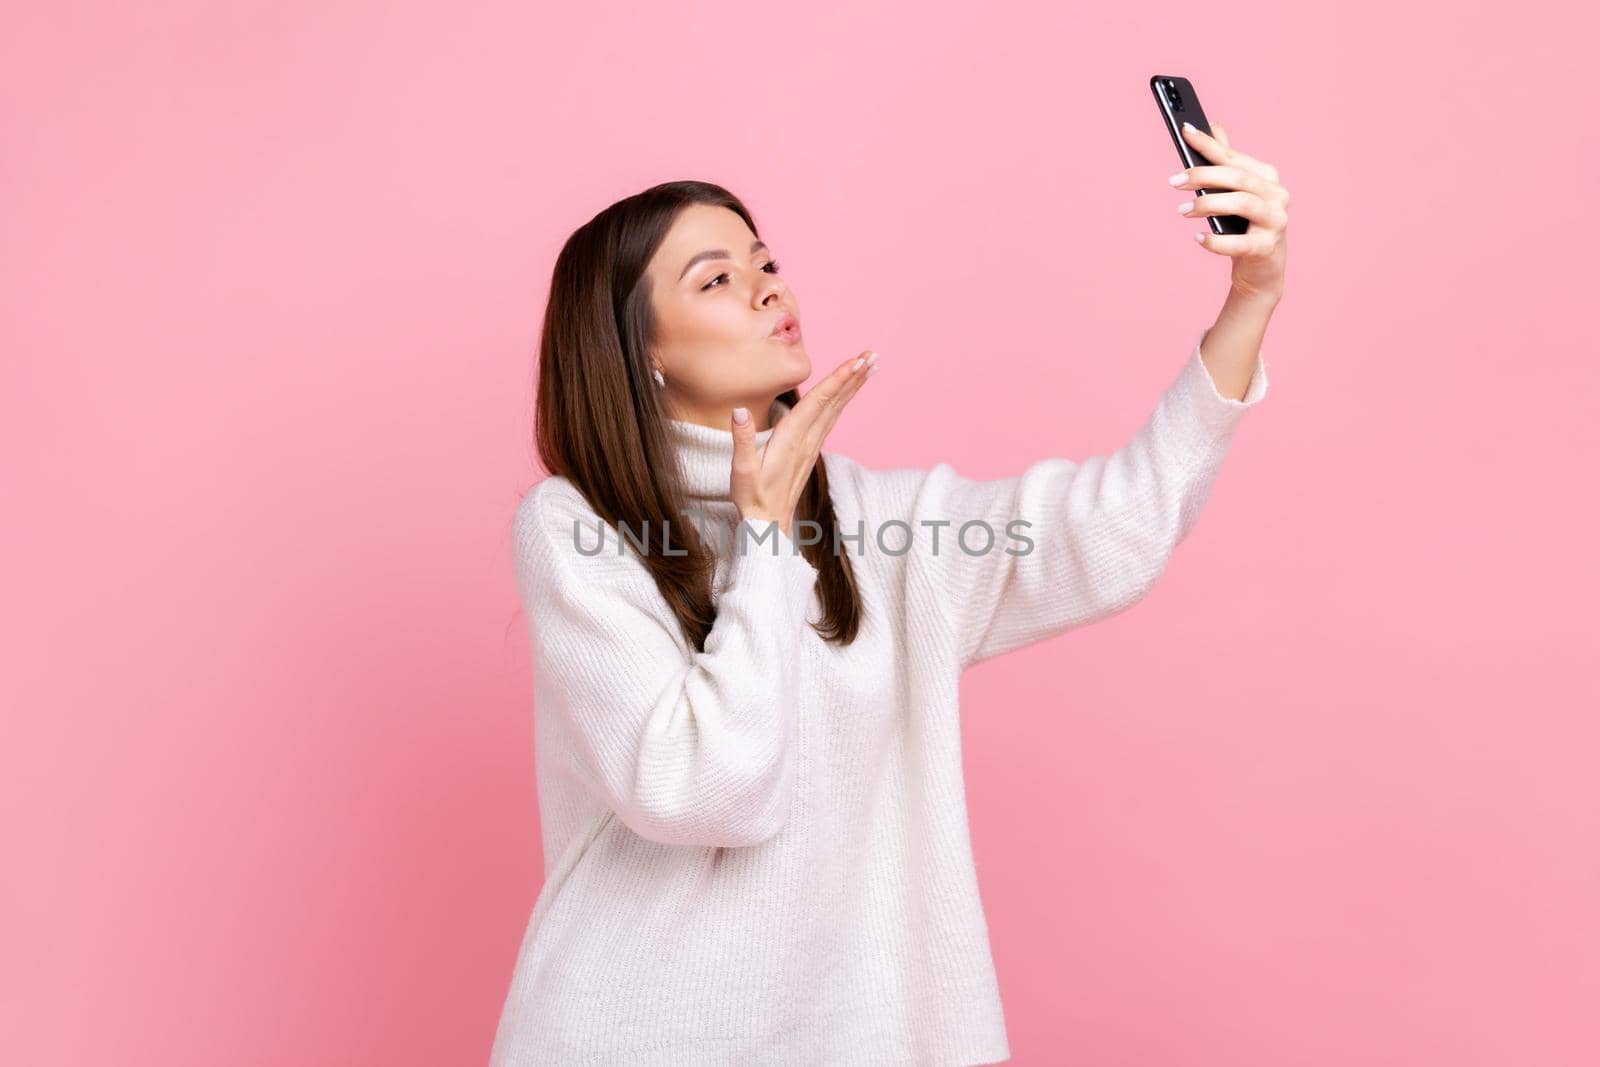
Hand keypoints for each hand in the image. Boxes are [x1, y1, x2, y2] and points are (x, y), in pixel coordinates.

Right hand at [730, 350, 877, 537]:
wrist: (768, 524)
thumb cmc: (752, 497)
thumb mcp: (741, 470)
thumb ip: (741, 439)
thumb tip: (739, 410)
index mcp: (791, 439)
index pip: (818, 402)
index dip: (837, 380)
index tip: (856, 362)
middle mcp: (807, 440)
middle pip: (834, 402)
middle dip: (853, 376)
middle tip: (872, 354)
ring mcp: (812, 446)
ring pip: (836, 409)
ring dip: (853, 386)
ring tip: (869, 366)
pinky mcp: (811, 451)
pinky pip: (831, 420)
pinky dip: (843, 401)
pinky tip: (849, 392)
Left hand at [1171, 121, 1289, 302]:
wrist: (1262, 270)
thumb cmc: (1245, 226)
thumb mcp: (1236, 192)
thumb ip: (1227, 162)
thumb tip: (1213, 126)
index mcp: (1267, 176)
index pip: (1233, 157)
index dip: (1209, 144)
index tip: (1184, 131)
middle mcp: (1276, 195)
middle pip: (1237, 177)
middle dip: (1203, 176)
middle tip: (1174, 181)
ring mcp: (1275, 221)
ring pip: (1241, 203)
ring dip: (1207, 204)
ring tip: (1183, 210)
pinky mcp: (1267, 247)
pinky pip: (1239, 243)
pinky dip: (1215, 241)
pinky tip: (1198, 238)